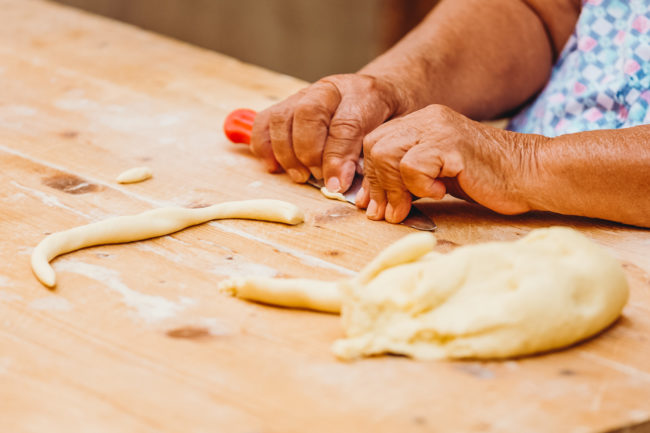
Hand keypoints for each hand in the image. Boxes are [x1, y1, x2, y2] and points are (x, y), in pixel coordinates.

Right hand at [250, 73, 409, 192]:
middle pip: (308, 115)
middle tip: (318, 178)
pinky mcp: (289, 104)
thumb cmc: (391, 119)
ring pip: (283, 117)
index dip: (338, 159)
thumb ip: (375, 155)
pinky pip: (266, 121)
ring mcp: (306, 94)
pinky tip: (275, 166)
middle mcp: (332, 89)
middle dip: (310, 154)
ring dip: (287, 153)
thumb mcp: (395, 134)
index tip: (337, 185)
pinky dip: (265, 145)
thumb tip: (354, 188)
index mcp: (365, 94)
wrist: (383, 94)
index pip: (345, 125)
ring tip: (301, 176)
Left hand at [357, 104, 542, 222]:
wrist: (531, 174)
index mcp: (422, 123)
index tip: (373, 204)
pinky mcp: (451, 144)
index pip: (376, 143)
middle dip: (376, 185)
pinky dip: (418, 186)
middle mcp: (427, 119)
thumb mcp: (438, 178)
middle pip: (375, 146)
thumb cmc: (488, 180)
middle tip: (388, 212)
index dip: (371, 177)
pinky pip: (412, 165)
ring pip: (387, 154)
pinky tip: (439, 193)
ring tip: (408, 207)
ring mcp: (438, 129)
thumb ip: (407, 181)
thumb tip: (373, 202)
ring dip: (393, 188)